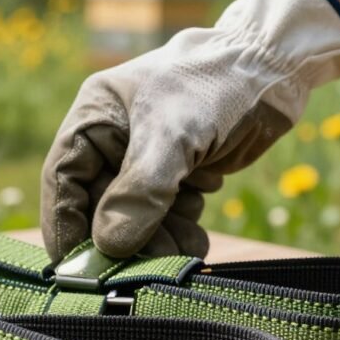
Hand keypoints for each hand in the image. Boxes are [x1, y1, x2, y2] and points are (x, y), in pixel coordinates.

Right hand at [41, 0, 339, 262]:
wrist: (276, 69)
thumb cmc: (216, 87)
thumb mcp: (173, 138)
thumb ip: (139, 193)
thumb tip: (108, 246)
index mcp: (95, 116)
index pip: (63, 177)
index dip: (64, 223)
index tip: (76, 267)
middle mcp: (113, 139)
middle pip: (100, 204)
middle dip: (123, 239)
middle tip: (142, 270)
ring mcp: (145, 158)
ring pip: (134, 217)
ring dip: (155, 241)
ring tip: (183, 249)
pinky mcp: (177, 173)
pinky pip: (165, 216)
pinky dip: (178, 232)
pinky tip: (196, 239)